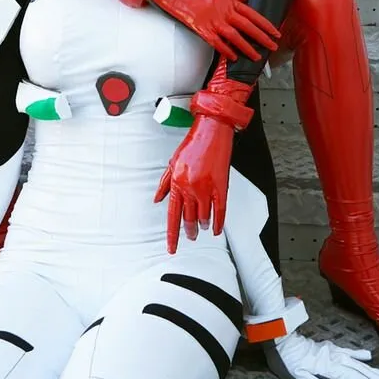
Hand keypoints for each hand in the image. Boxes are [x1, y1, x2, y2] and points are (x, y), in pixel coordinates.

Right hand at [123, 0, 279, 61]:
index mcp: (229, 0)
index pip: (253, 14)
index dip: (266, 25)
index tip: (274, 32)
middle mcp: (224, 11)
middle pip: (248, 27)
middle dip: (262, 38)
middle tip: (272, 46)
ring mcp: (213, 21)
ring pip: (236, 37)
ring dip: (247, 48)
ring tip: (256, 56)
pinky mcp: (202, 29)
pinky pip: (218, 43)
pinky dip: (227, 51)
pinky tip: (233, 56)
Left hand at [155, 115, 233, 252]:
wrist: (211, 131)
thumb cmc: (192, 145)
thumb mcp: (172, 162)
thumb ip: (164, 183)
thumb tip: (157, 200)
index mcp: (176, 182)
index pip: (172, 215)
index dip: (172, 234)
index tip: (171, 248)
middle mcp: (190, 187)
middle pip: (188, 219)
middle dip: (189, 231)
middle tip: (191, 237)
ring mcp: (206, 187)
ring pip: (204, 217)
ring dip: (203, 225)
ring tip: (203, 227)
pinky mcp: (221, 186)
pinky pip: (221, 211)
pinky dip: (219, 223)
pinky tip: (217, 229)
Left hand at [268, 332, 378, 378]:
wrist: (279, 336)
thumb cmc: (286, 359)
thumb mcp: (299, 377)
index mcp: (329, 367)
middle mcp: (334, 358)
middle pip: (359, 370)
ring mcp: (332, 351)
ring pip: (356, 362)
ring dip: (371, 370)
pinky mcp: (328, 347)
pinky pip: (348, 351)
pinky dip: (359, 354)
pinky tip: (368, 356)